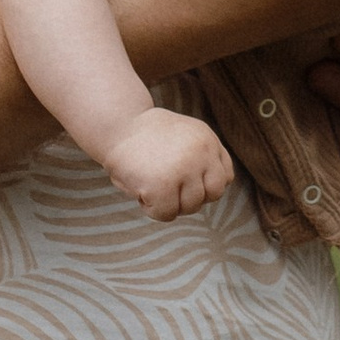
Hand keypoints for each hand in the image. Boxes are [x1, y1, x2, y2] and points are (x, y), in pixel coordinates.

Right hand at [101, 106, 235, 221]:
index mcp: (207, 140)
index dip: (204, 185)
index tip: (184, 180)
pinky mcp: (161, 186)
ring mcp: (183, 169)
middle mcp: (200, 153)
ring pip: (190, 207)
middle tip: (167, 186)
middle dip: (190, 196)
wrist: (115, 125)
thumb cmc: (146, 137)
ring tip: (151, 185)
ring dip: (170, 203)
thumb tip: (215, 191)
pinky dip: (153, 210)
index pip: (224, 178)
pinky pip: (166, 214)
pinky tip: (141, 193)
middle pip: (212, 195)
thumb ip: (203, 158)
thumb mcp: (185, 137)